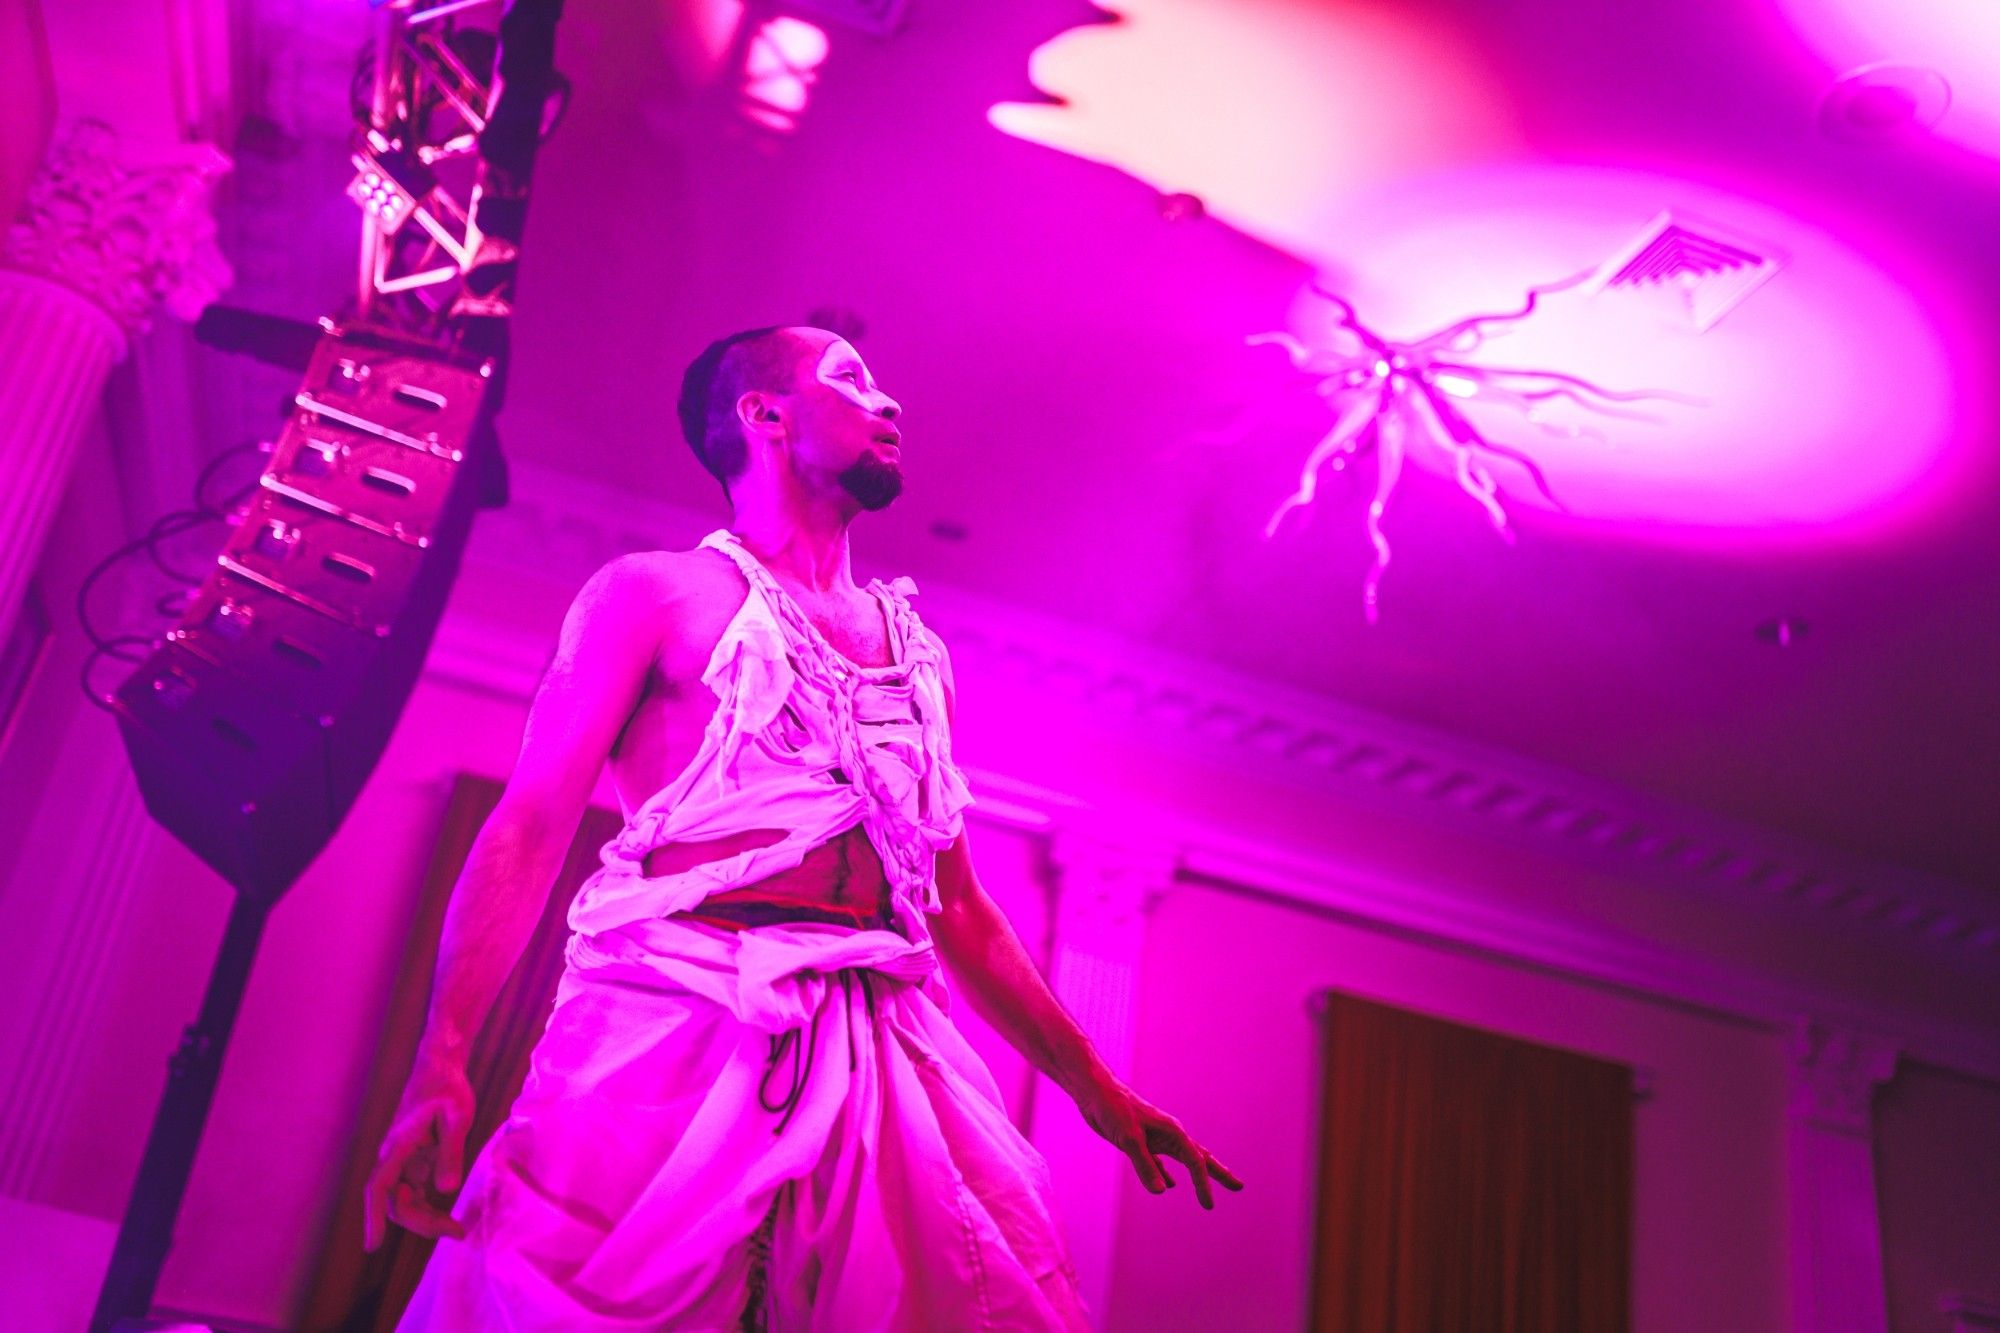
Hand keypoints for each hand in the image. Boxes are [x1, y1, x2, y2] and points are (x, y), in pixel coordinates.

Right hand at [363, 1048, 475, 1250]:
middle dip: (421, 1222)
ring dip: (425, 1218)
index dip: (373, 1216)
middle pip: (396, 1201)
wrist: (440, 1069)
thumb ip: (451, 1152)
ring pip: (404, 1200)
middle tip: (457, 1231)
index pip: (378, 1187)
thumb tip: (446, 1188)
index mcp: (399, 1145)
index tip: (372, 1245)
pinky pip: (414, 1193)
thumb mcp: (457, 1118)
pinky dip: (427, 1207)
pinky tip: (446, 1217)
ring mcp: (402, 1159)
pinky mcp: (413, 1160)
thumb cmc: (448, 1090)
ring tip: (456, 1229)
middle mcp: (394, 1156)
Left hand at [1073, 1075, 1243, 1209]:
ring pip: (1182, 1160)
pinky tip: (1170, 1185)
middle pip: (1199, 1158)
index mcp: (1172, 1132)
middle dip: (1218, 1173)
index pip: (1195, 1163)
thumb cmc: (1113, 1109)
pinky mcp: (1140, 1142)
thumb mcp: (1129, 1139)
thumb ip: (1145, 1165)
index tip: (1208, 1206)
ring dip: (1197, 1173)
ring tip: (1210, 1185)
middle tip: (1239, 1186)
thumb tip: (1163, 1191)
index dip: (1203, 1185)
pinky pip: (1160, 1162)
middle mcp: (1168, 1135)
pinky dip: (1167, 1174)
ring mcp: (1155, 1138)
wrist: (1095, 1093)